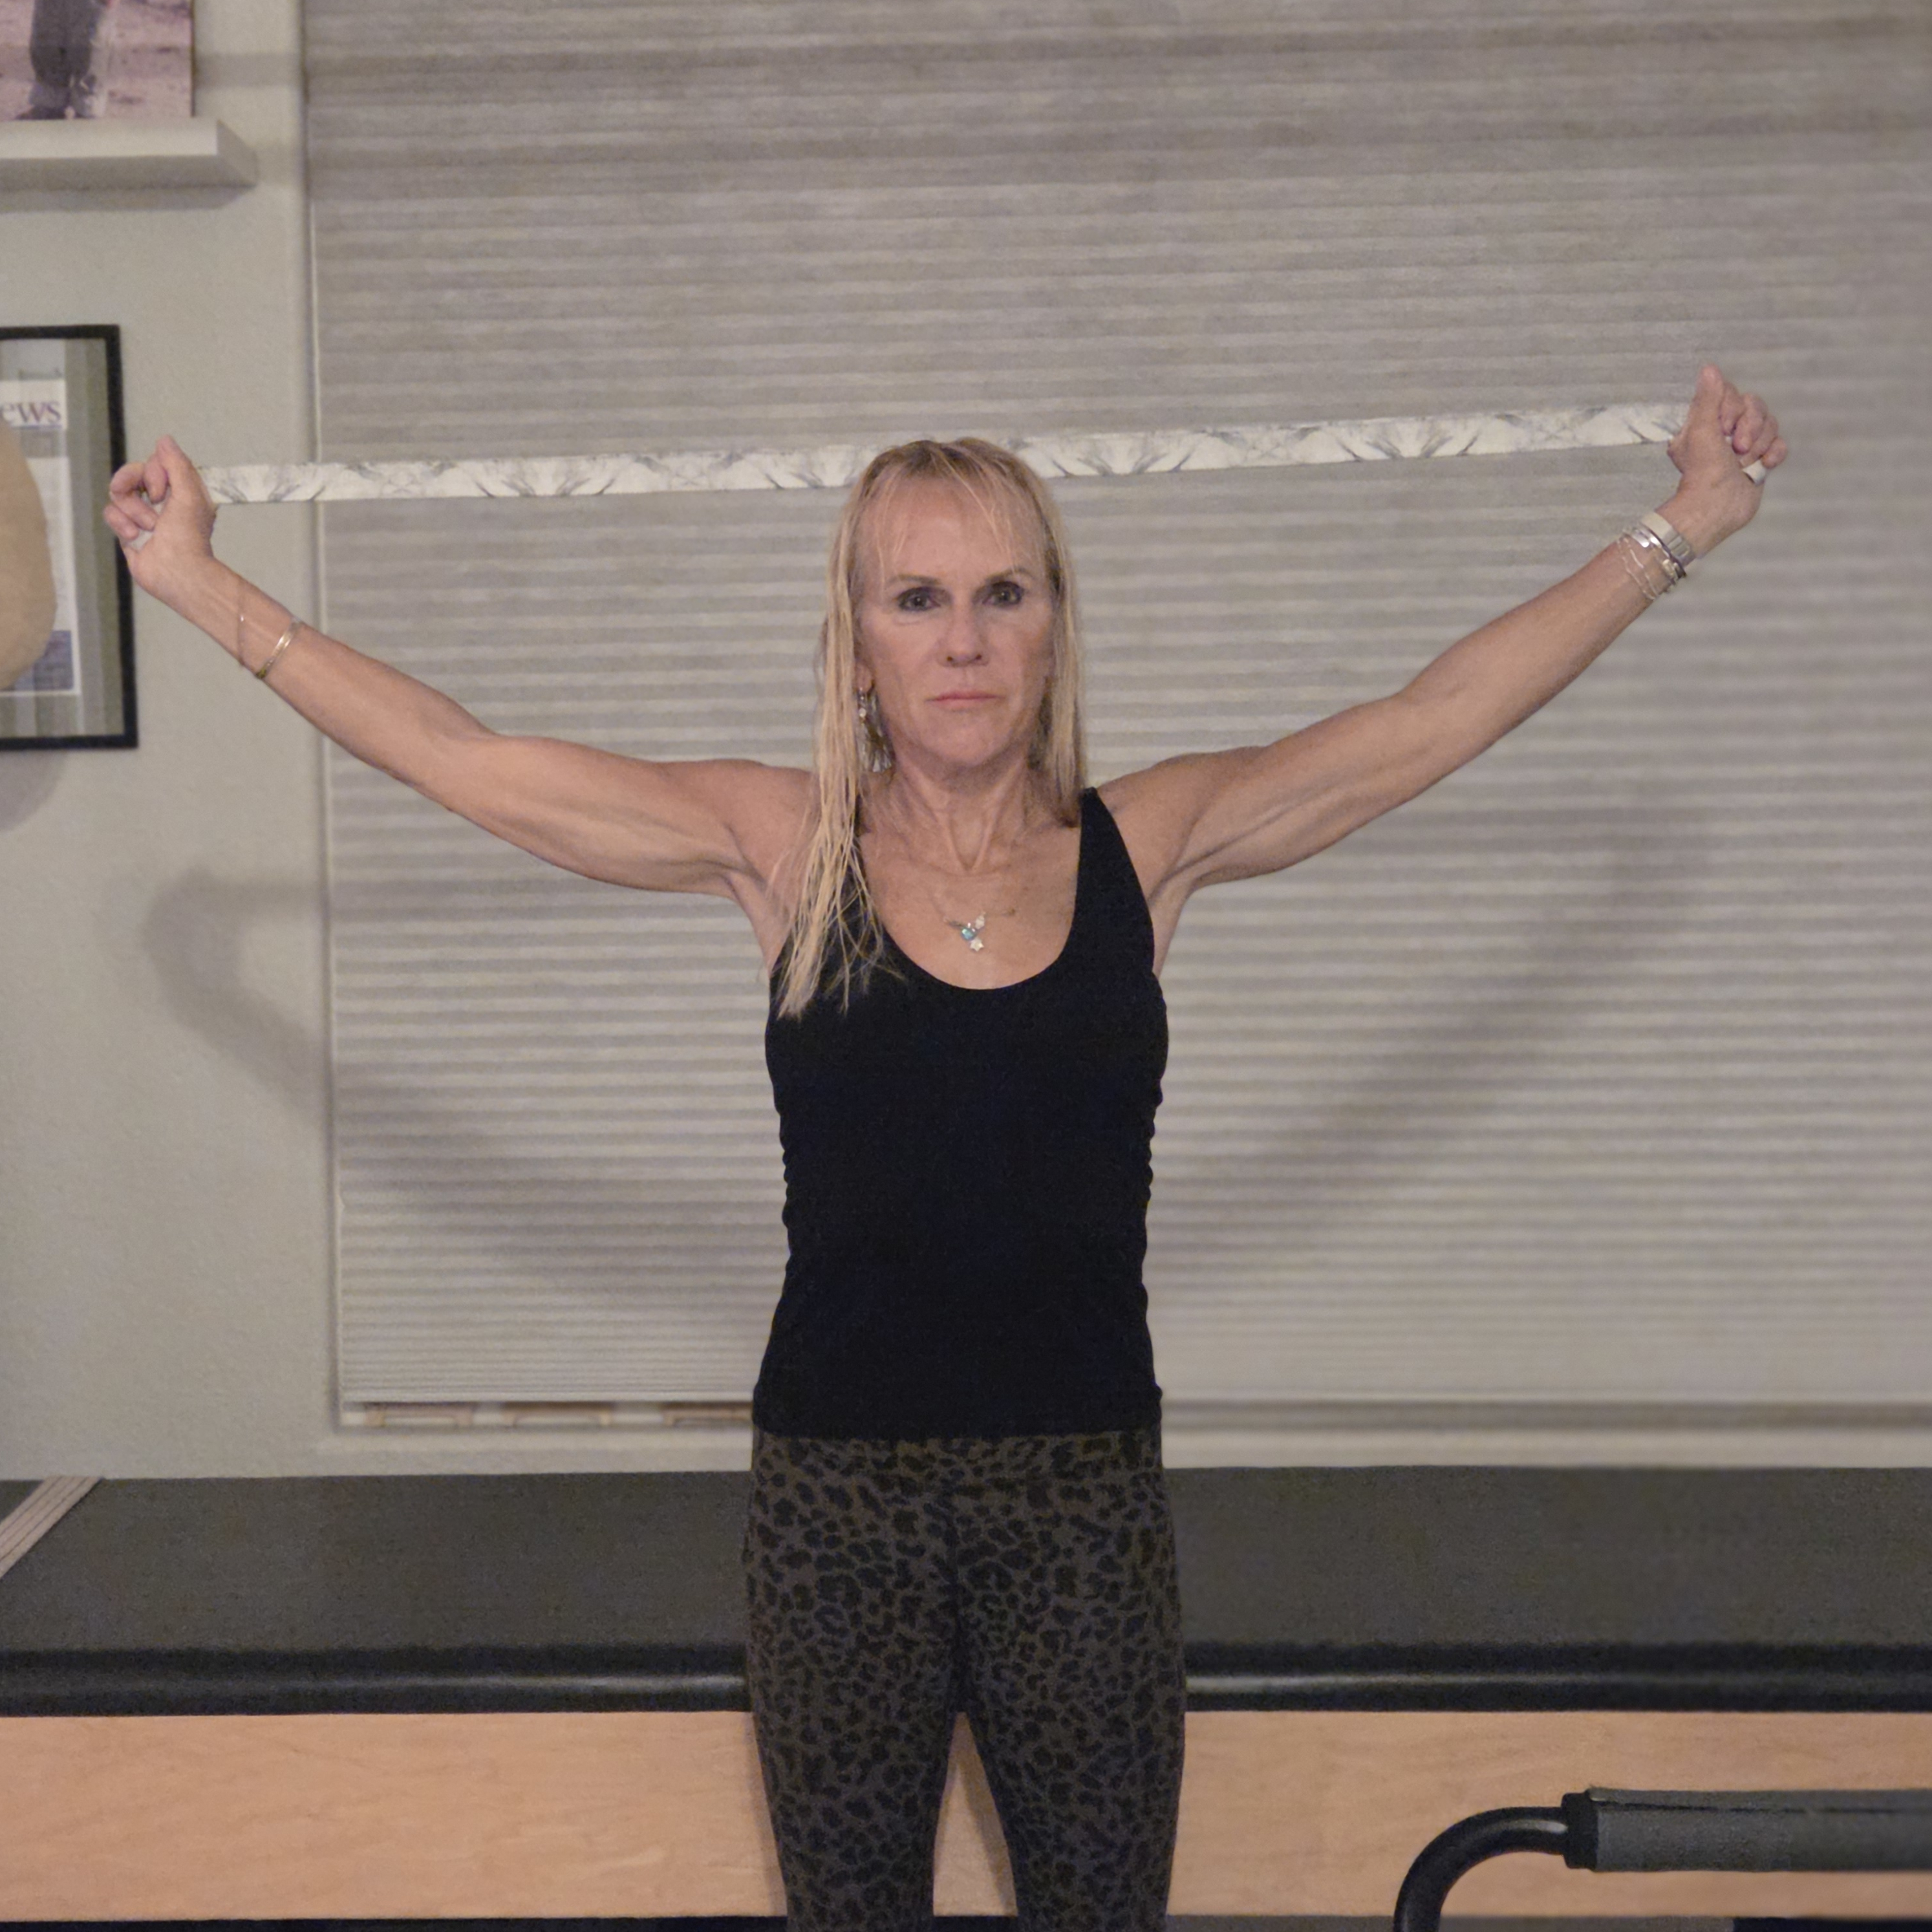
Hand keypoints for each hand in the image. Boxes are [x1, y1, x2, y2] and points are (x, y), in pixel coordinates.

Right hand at [103, 435, 219, 600]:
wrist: (177, 573)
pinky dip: (122, 524)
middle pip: (132, 473)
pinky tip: (137, 538)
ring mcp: (143, 515)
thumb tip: (164, 439)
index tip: (162, 492)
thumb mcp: (189, 495)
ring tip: (150, 529)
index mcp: (180, 490)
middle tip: (152, 502)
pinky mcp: (128, 530)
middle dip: (133, 484)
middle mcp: (162, 501)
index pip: (153, 462)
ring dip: (133, 511)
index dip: (153, 471)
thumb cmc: (189, 537)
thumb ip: (176, 465)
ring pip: (119, 493)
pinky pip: (111, 513)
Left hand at [1662, 365, 1787, 554]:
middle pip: (1753, 405)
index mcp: (1705, 421)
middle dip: (1750, 426)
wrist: (1717, 508)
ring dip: (1759, 443)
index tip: (1723, 428)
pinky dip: (1773, 454)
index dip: (1733, 407)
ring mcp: (1743, 445)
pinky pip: (1779, 443)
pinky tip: (1762, 466)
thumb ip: (1707, 399)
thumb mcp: (1700, 430)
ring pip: (1769, 423)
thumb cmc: (1703, 472)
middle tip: (1736, 448)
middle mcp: (1724, 431)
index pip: (1730, 393)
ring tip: (1744, 462)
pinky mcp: (1759, 459)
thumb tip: (1709, 369)